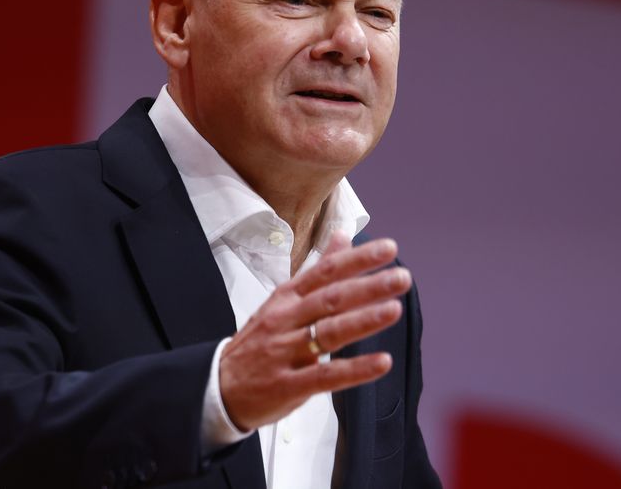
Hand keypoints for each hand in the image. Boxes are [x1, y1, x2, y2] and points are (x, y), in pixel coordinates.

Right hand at [218, 232, 411, 431]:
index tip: (388, 248)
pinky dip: (355, 369)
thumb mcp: (283, 300)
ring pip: (328, 332)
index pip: (325, 271)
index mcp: (287, 297)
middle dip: (368, 286)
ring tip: (393, 309)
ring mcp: (285, 352)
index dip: (357, 259)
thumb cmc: (259, 341)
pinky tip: (381, 362)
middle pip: (330, 298)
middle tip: (401, 278)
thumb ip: (318, 270)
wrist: (218, 387)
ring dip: (363, 321)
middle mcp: (286, 320)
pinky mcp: (288, 385)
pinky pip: (326, 376)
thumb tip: (342, 234)